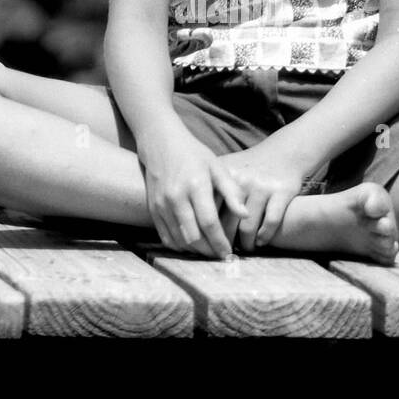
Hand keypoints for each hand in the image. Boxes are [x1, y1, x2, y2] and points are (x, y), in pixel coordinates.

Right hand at [141, 129, 246, 258]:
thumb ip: (231, 191)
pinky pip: (166, 237)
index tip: (229, 253)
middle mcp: (176, 196)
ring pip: (179, 240)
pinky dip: (180, 246)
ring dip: (195, 251)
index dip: (220, 242)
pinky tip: (192, 245)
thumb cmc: (194, 155)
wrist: (160, 143)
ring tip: (208, 251)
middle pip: (193, 237)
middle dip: (209, 251)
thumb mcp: (216, 167)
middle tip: (221, 255)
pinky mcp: (153, 208)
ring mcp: (161, 204)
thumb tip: (245, 215)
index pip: (209, 223)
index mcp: (195, 185)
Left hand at [216, 139, 307, 250]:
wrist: (282, 153)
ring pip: (248, 227)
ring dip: (246, 244)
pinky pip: (271, 222)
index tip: (205, 246)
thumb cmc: (247, 167)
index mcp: (222, 175)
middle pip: (226, 222)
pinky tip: (260, 242)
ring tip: (244, 250)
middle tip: (224, 254)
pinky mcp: (281, 191)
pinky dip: (265, 236)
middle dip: (224, 243)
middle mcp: (240, 180)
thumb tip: (188, 219)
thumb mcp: (225, 170)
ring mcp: (261, 186)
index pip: (209, 209)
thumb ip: (209, 190)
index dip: (206, 231)